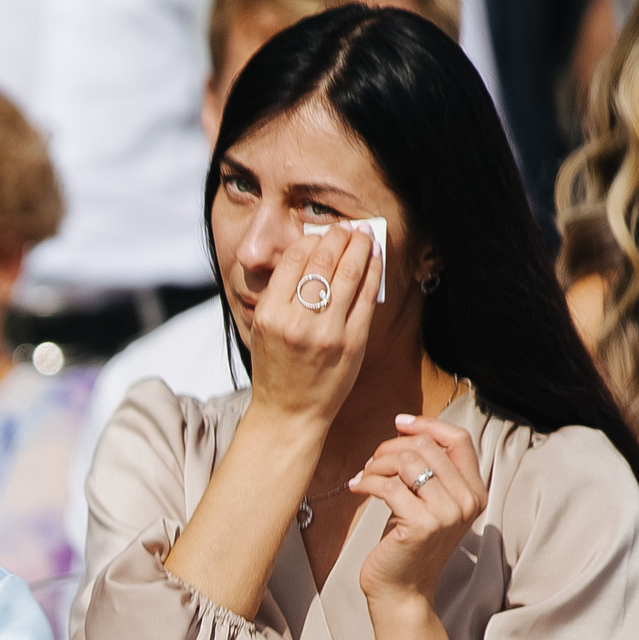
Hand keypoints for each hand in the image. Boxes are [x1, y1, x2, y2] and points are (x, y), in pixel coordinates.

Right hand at [239, 226, 380, 433]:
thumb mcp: (263, 328)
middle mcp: (297, 321)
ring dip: (361, 246)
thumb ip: (281, 292)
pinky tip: (375, 258)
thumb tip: (309, 251)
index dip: (312, 238)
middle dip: (340, 235)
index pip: (295, 258)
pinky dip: (373, 271)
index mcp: (270, 313)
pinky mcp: (352, 342)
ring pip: (349, 273)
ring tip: (365, 234)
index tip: (322, 232)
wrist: (289, 412)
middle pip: (323, 260)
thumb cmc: (276, 369)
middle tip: (348, 227)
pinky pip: (367, 296)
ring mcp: (327, 332)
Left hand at [353, 414, 484, 611]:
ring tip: (365, 476)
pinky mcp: (421, 525)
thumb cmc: (408, 542)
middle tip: (372, 462)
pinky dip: (366, 482)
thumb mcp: (427, 501)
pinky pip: (388, 485)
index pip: (460, 440)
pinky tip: (357, 488)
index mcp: (474, 491)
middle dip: (391, 447)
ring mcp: (447, 514)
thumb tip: (407, 427)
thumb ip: (429, 469)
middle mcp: (467, 501)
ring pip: (407, 462)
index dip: (428, 425)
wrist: (402, 590)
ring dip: (377, 464)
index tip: (400, 422)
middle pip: (426, 447)